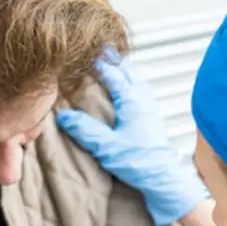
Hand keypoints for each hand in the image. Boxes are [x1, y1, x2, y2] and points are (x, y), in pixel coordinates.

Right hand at [56, 49, 207, 225]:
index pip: (112, 74)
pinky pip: (140, 91)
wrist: (164, 178)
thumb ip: (84, 130)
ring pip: (135, 80)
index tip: (85, 52)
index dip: (98, 63)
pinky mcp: (151, 119)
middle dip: (114, 59)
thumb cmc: (137, 161)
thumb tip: (63, 115)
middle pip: (127, 72)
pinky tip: (127, 91)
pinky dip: (130, 83)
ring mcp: (149, 108)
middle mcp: (142, 99)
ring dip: (124, 70)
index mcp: (131, 100)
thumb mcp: (106, 146)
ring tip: (113, 64)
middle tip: (101, 47)